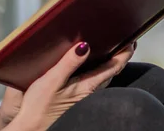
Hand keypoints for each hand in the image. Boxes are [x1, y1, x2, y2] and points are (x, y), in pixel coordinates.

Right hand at [0, 41, 134, 130]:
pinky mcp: (76, 101)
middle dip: (119, 57)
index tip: (132, 40)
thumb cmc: (39, 107)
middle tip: (126, 42)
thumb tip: (84, 46)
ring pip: (103, 79)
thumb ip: (68, 63)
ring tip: (112, 52)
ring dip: (109, 65)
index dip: (124, 53)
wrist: (31, 128)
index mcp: (86, 86)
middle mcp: (89, 93)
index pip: (112, 67)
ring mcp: (83, 98)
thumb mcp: (52, 81)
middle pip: (110, 72)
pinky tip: (91, 69)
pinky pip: (93, 84)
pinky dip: (98, 72)